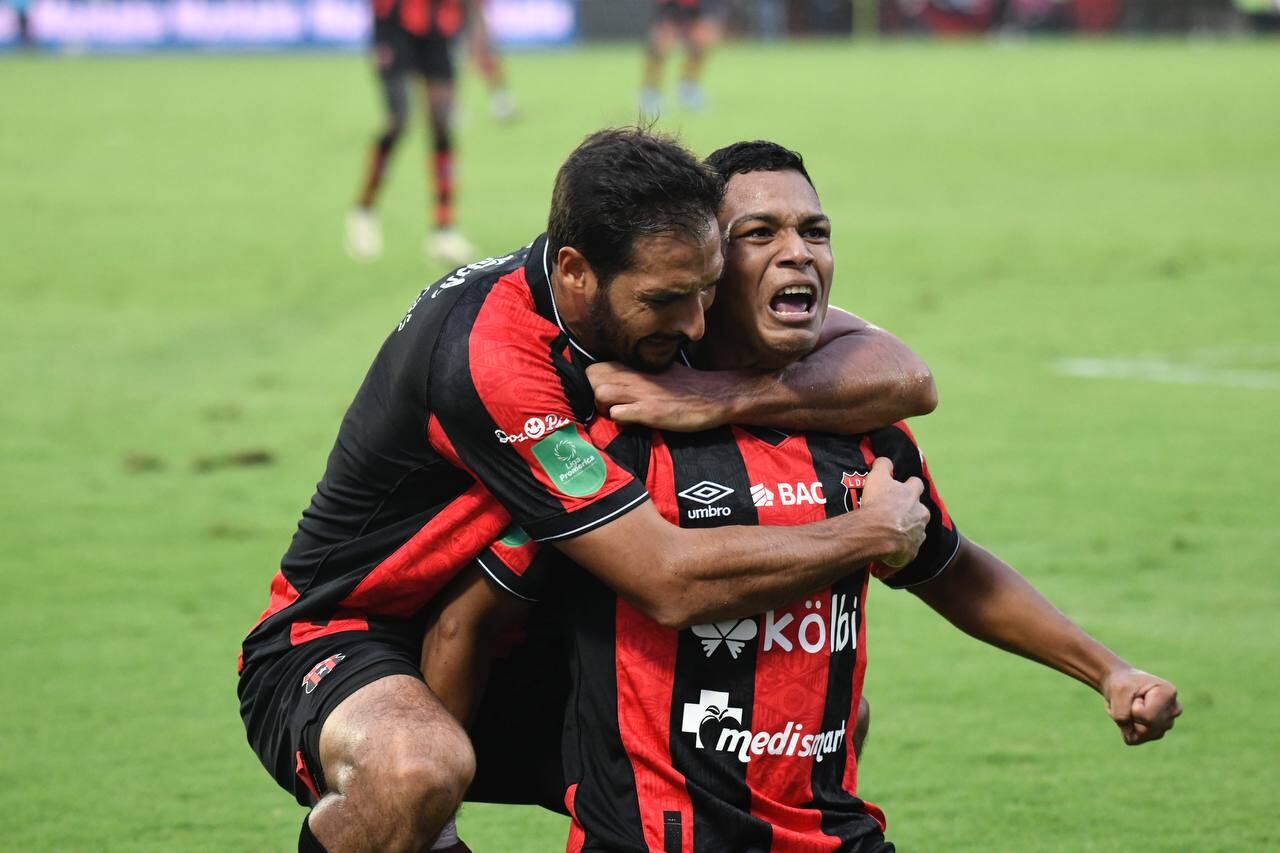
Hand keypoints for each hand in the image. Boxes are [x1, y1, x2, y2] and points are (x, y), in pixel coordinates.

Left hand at [588, 362, 732, 431]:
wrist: (714, 396)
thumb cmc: (687, 386)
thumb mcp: (659, 372)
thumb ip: (637, 374)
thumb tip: (619, 380)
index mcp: (636, 366)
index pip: (596, 366)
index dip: (595, 383)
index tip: (605, 395)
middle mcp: (635, 376)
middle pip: (591, 376)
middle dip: (594, 394)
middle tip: (608, 406)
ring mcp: (641, 393)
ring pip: (599, 393)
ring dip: (603, 408)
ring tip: (620, 415)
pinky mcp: (649, 412)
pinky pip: (617, 414)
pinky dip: (619, 421)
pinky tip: (633, 422)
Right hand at [856, 457, 927, 569]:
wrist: (877, 533)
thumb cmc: (877, 504)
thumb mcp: (877, 477)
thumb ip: (883, 465)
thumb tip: (884, 460)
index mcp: (913, 496)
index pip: (916, 485)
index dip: (909, 486)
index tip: (901, 488)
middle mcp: (920, 515)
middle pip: (919, 512)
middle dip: (909, 514)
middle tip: (892, 516)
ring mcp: (917, 536)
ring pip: (913, 534)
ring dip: (902, 535)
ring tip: (884, 540)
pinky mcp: (910, 554)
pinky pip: (903, 556)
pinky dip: (894, 557)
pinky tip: (881, 562)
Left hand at [1101, 668, 1181, 745]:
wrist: (1120, 682)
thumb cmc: (1120, 682)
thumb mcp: (1116, 691)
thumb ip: (1121, 714)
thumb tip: (1130, 739)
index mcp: (1168, 693)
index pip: (1148, 718)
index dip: (1133, 709)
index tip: (1134, 695)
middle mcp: (1173, 710)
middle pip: (1147, 729)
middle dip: (1130, 716)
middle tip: (1130, 702)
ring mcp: (1167, 722)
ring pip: (1142, 735)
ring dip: (1129, 721)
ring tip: (1130, 706)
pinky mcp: (1157, 732)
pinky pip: (1137, 739)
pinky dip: (1127, 728)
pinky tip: (1131, 714)